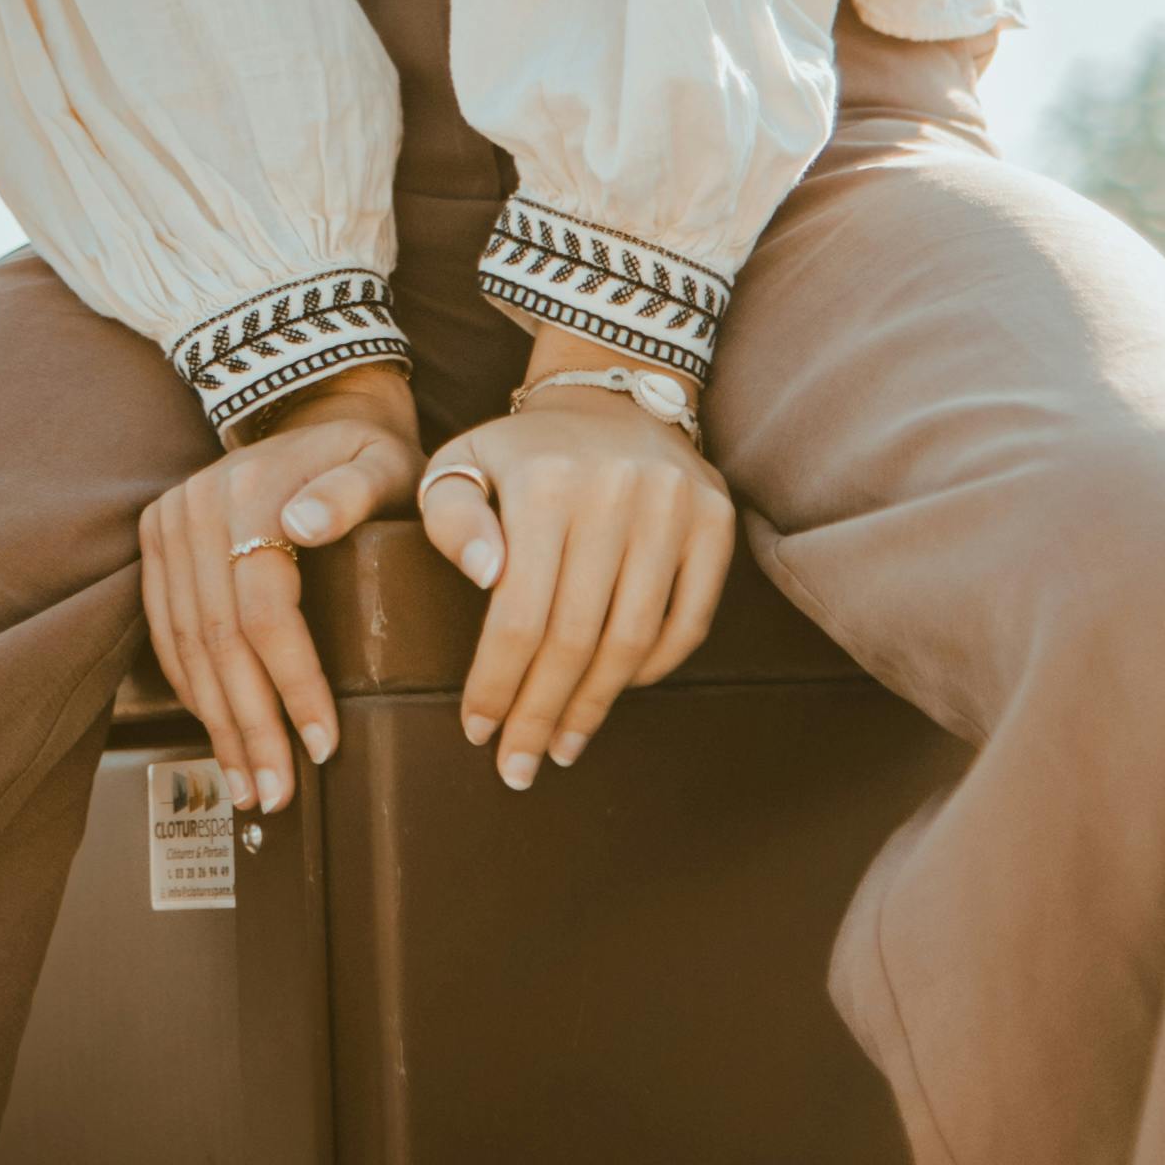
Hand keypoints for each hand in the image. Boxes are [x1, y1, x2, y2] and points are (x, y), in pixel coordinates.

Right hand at [138, 363, 419, 813]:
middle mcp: (196, 506)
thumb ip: (351, 492)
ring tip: (250, 785)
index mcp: (250, 490)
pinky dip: (193, 690)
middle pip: (219, 639)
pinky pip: (166, 631)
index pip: (264, 610)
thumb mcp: (383, 462)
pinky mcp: (158, 540)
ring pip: (187, 645)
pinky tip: (220, 734)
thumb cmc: (369, 451)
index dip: (292, 684)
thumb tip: (301, 527)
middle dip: (250, 725)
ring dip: (218, 723)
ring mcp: (169, 523)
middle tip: (278, 792)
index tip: (323, 744)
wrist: (320, 410)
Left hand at [419, 381, 732, 791]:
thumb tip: (485, 575)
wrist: (611, 397)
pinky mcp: (715, 519)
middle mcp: (615, 490)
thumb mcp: (461, 466)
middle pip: (575, 639)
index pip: (518, 614)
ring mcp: (674, 504)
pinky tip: (616, 690)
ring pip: (632, 640)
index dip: (496, 684)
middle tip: (518, 767)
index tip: (477, 731)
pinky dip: (652, 669)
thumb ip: (450, 519)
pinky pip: (688, 623)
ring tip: (562, 743)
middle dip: (540, 714)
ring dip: (594, 706)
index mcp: (544, 481)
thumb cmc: (523, 454)